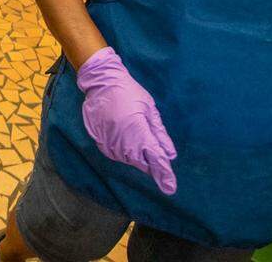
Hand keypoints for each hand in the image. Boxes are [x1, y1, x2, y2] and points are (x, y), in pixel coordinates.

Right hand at [77, 47, 177, 194]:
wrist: (102, 83)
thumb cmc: (129, 93)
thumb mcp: (150, 109)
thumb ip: (159, 134)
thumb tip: (170, 155)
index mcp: (139, 132)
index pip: (155, 159)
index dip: (164, 174)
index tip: (170, 188)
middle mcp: (124, 142)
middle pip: (142, 163)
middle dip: (150, 162)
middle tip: (153, 148)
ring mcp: (110, 143)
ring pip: (129, 159)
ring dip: (137, 155)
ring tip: (135, 133)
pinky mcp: (101, 142)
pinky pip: (117, 154)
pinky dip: (125, 151)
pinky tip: (124, 136)